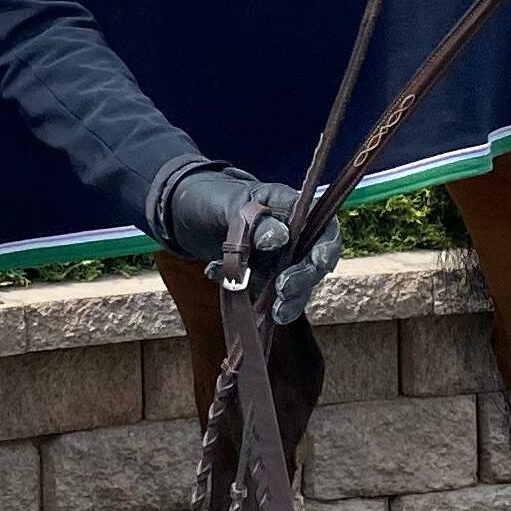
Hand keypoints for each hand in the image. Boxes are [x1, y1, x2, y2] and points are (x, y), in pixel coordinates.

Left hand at [160, 168, 342, 324]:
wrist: (184, 214)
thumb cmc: (211, 198)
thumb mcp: (230, 205)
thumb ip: (255, 221)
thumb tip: (280, 238)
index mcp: (290, 208)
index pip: (323, 228)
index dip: (327, 247)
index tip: (317, 263)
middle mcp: (291, 236)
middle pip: (313, 263)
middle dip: (302, 281)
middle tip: (282, 291)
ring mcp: (278, 259)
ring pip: (294, 286)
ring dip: (285, 302)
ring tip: (271, 313)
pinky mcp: (262, 279)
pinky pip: (265, 296)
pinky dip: (251, 300)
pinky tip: (224, 283)